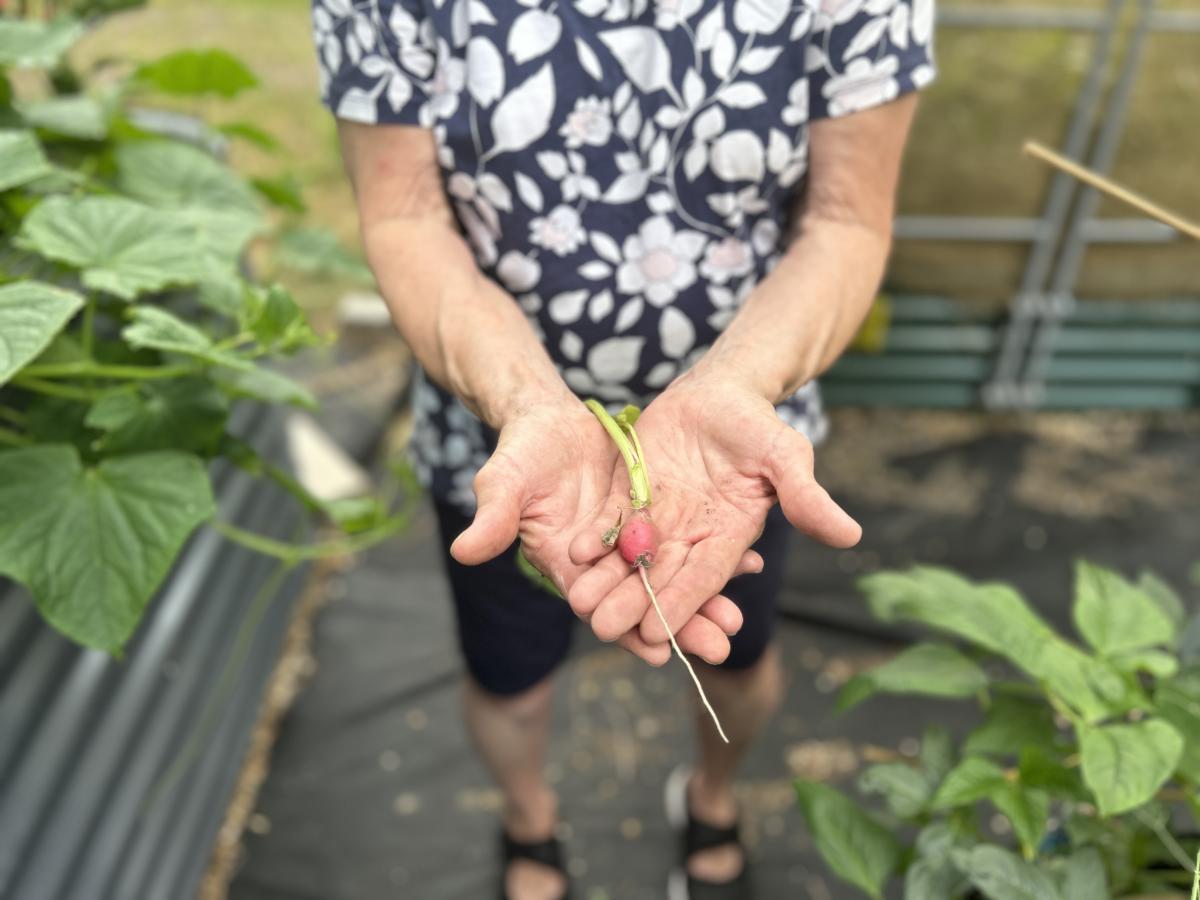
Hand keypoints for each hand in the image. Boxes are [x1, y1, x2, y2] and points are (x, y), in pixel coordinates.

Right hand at [449, 399, 751, 665]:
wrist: (549, 419)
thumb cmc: (520, 452)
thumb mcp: (504, 481)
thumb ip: (493, 517)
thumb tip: (465, 550)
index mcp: (567, 564)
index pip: (598, 606)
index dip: (625, 629)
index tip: (656, 653)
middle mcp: (602, 562)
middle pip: (643, 599)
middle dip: (679, 624)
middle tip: (719, 646)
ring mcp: (630, 541)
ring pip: (670, 576)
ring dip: (703, 597)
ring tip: (736, 618)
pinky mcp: (653, 516)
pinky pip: (685, 540)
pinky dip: (714, 553)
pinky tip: (749, 563)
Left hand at [565, 372, 861, 662]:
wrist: (720, 391)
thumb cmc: (759, 425)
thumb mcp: (786, 456)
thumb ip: (806, 497)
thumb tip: (851, 535)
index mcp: (729, 535)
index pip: (704, 577)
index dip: (681, 604)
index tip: (656, 633)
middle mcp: (692, 534)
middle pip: (660, 576)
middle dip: (632, 603)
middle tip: (602, 628)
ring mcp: (661, 517)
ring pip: (631, 557)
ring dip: (607, 580)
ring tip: (579, 602)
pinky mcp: (635, 496)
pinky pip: (614, 523)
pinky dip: (597, 540)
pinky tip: (574, 554)